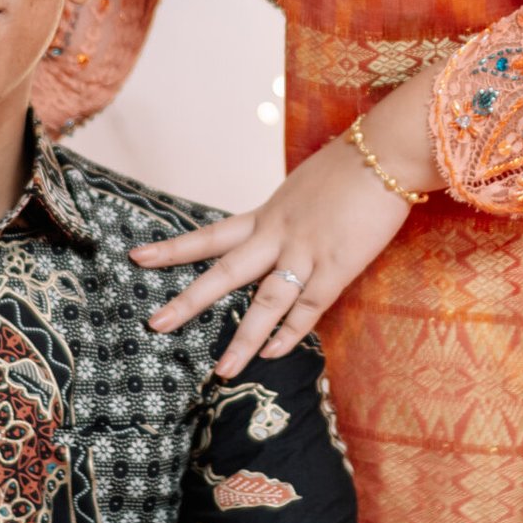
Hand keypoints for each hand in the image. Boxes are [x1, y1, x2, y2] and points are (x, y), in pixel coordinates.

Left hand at [131, 66, 442, 377]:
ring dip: (242, 339)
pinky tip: (272, 355)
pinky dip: (290, 333)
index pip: (211, 235)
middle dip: (188, 301)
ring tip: (220, 371)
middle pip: (224, 273)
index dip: (173, 248)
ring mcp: (306, 252)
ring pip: (265, 302)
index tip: (137, 258)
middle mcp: (277, 234)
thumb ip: (287, 214)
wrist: (385, 152)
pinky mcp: (338, 266)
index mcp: (267, 214)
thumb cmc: (351, 166)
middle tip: (155, 324)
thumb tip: (278, 231)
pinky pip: (309, 308)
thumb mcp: (304, 188)